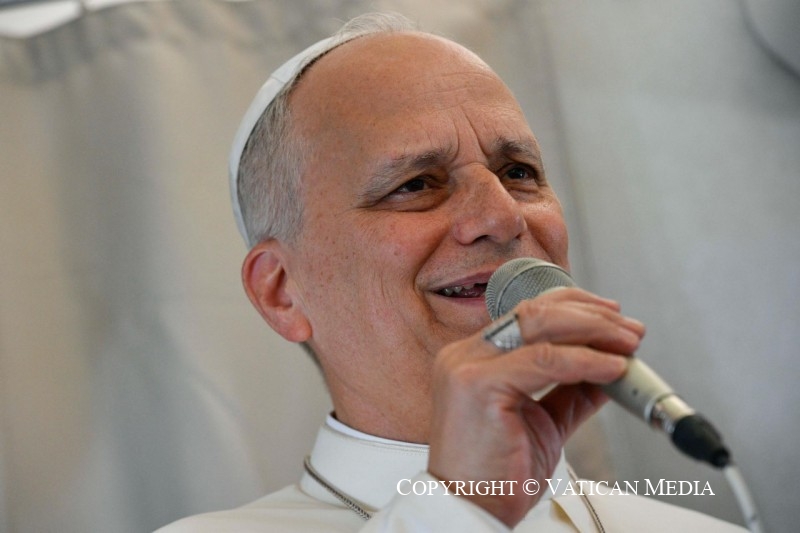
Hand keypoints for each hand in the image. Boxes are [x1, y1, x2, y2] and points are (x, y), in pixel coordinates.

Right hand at [426, 287, 644, 526]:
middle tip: (630, 329)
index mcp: (475, 358)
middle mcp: (466, 355)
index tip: (613, 317)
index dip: (576, 309)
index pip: (528, 314)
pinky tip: (612, 368)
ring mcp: (468, 367)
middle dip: (591, 315)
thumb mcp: (543, 423)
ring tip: (628, 342)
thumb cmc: (496, 475)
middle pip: (535, 311)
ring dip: (592, 329)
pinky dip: (585, 361)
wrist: (470, 511)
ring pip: (539, 325)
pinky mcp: (478, 385)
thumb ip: (571, 392)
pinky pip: (544, 361)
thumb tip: (610, 370)